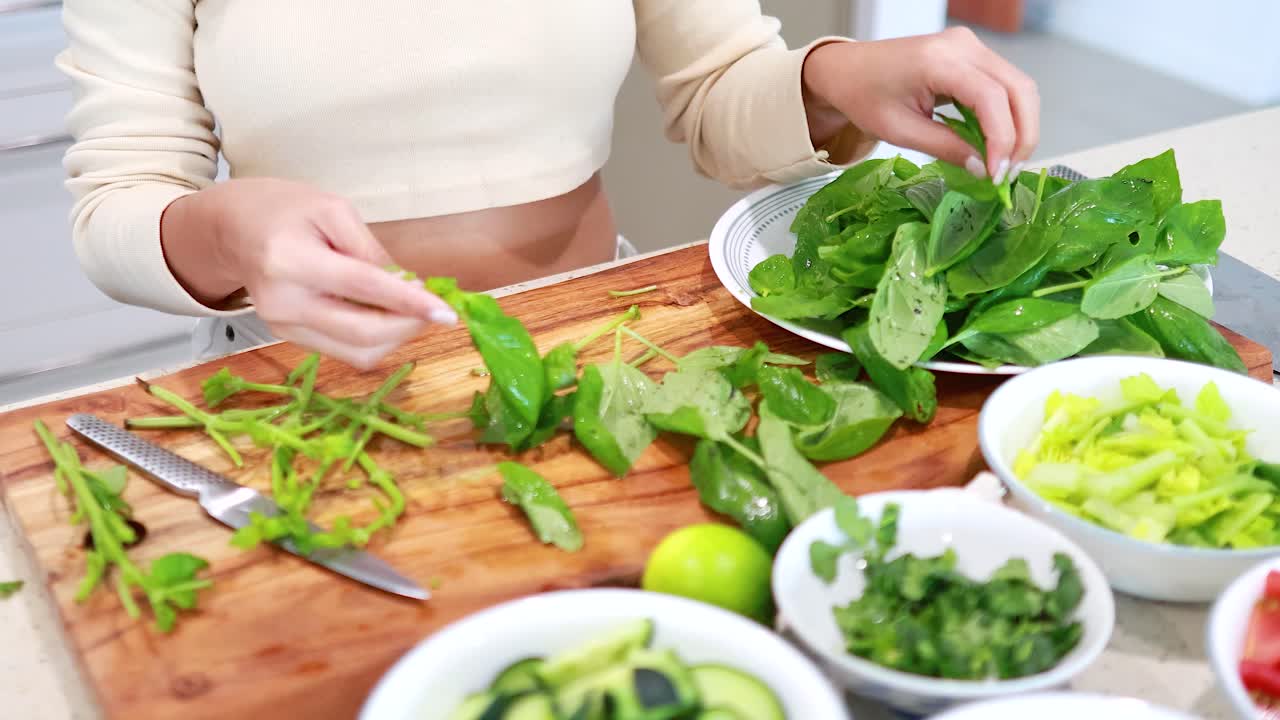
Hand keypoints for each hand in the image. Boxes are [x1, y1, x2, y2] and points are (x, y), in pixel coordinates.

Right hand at [162, 178, 456, 369]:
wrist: (232, 228)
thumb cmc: (285, 209)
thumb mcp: (334, 210)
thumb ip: (372, 251)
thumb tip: (410, 289)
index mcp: (291, 260)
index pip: (363, 288)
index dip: (410, 303)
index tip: (447, 313)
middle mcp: (284, 303)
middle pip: (363, 334)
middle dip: (409, 326)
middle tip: (431, 306)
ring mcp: (283, 327)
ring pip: (358, 353)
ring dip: (395, 337)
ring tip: (406, 308)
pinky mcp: (289, 338)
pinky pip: (344, 351)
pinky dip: (375, 338)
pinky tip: (383, 314)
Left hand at [802, 27, 1039, 182]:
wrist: (847, 70)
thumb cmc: (864, 96)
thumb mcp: (900, 131)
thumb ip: (945, 148)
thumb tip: (984, 169)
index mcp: (938, 60)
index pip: (991, 98)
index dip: (1002, 139)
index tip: (996, 175)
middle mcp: (963, 45)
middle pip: (1019, 88)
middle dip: (1022, 135)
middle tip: (1008, 174)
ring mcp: (970, 45)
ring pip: (1019, 86)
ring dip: (1020, 126)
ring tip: (1004, 163)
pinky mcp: (972, 54)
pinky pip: (1005, 84)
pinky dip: (1008, 115)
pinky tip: (996, 144)